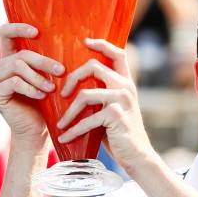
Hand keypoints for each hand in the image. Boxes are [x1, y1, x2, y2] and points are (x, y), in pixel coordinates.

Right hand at [0, 23, 64, 142]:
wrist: (36, 129)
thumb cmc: (45, 102)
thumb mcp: (46, 76)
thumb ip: (45, 60)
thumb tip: (61, 38)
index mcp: (8, 59)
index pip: (5, 33)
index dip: (18, 28)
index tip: (36, 32)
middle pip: (20, 55)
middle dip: (43, 62)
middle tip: (61, 70)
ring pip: (17, 67)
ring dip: (39, 77)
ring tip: (52, 88)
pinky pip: (14, 83)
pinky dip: (31, 88)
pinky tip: (42, 95)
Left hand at [55, 38, 153, 171]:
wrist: (137, 155)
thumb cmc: (119, 133)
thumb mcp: (111, 109)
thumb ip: (100, 95)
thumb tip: (73, 87)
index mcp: (126, 83)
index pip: (118, 54)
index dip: (102, 44)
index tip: (85, 41)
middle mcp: (126, 87)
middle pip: (94, 66)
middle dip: (72, 78)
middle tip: (61, 93)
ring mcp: (122, 99)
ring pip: (85, 94)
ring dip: (69, 112)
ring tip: (61, 123)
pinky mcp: (115, 115)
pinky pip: (87, 119)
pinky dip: (73, 130)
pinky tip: (65, 137)